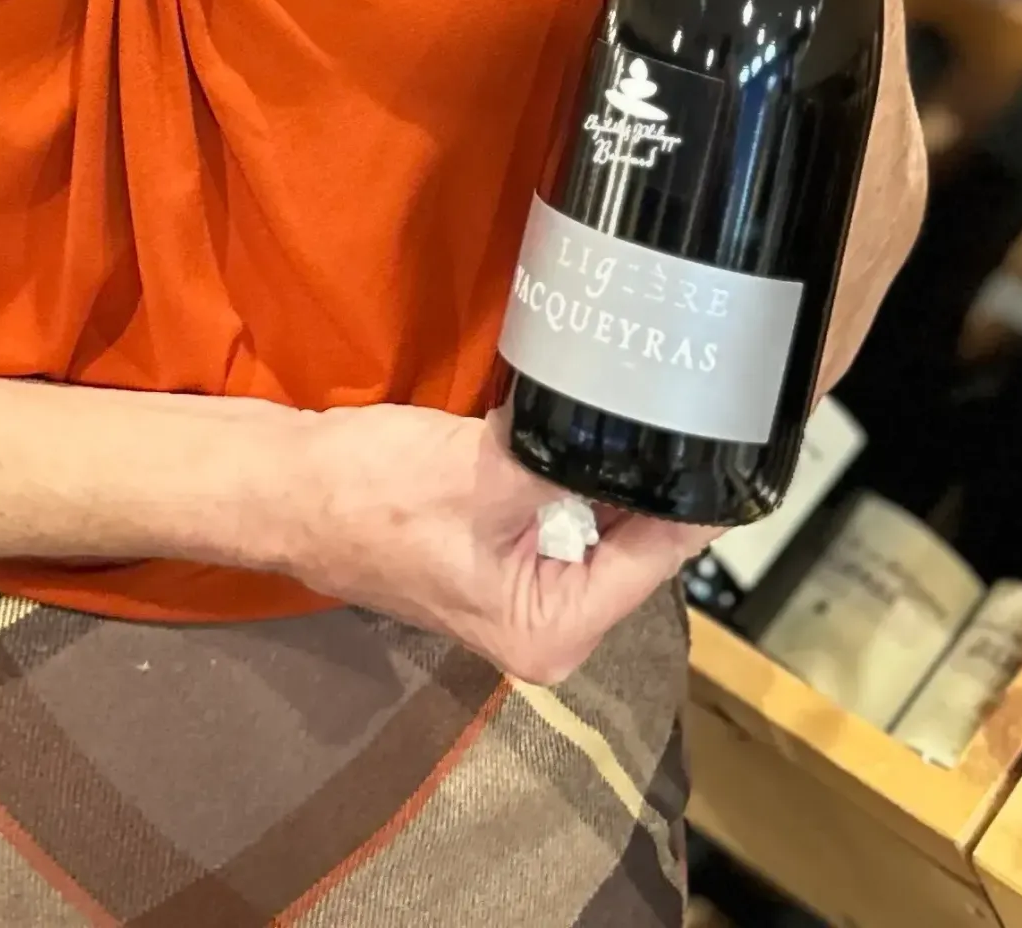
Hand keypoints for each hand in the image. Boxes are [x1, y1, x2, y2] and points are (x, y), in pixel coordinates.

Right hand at [270, 404, 708, 685]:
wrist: (290, 486)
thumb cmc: (374, 495)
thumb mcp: (490, 474)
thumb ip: (578, 462)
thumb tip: (653, 433)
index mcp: (553, 630)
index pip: (660, 555)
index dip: (696, 490)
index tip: (731, 428)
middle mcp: (550, 621)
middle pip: (638, 537)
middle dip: (653, 471)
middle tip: (688, 392)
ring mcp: (528, 585)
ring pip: (605, 513)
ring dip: (612, 461)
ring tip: (645, 394)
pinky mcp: (509, 546)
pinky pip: (570, 502)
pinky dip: (577, 463)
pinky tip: (592, 414)